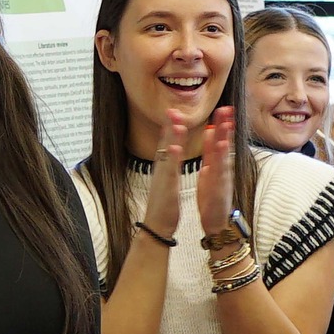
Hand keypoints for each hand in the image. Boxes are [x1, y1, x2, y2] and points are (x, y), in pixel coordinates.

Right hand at [135, 110, 187, 245]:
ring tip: (176, 121)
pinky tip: (174, 147)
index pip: (166, 143)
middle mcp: (161, 169)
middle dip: (169, 125)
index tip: (174, 111)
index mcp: (164, 167)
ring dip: (171, 137)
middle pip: (165, 143)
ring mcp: (163, 177)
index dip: (170, 127)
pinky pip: (169, 171)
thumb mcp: (167, 180)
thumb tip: (169, 152)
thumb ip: (169, 165)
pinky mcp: (167, 187)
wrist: (157, 225)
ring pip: (167, 153)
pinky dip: (171, 158)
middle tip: (172, 108)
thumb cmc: (164, 204)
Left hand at [195, 106, 236, 236]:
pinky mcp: (220, 187)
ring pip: (224, 155)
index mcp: (216, 164)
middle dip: (225, 126)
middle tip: (227, 108)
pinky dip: (222, 158)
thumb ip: (210, 153)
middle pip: (224, 143)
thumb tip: (211, 133)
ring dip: (226, 138)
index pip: (219, 140)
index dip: (220, 124)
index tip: (222, 108)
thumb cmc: (213, 197)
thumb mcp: (209, 171)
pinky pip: (221, 171)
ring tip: (226, 123)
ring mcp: (223, 177)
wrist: (217, 222)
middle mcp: (222, 168)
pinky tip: (223, 146)